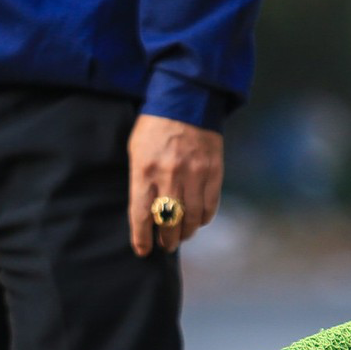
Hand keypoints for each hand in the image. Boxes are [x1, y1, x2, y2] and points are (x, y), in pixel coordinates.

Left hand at [128, 113, 223, 256]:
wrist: (186, 99)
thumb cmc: (154, 126)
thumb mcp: (136, 151)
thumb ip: (140, 181)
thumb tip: (145, 213)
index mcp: (145, 171)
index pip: (141, 215)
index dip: (142, 238)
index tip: (143, 251)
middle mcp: (170, 175)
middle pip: (169, 222)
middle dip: (167, 240)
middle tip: (165, 246)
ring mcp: (195, 174)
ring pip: (192, 218)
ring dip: (186, 232)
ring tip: (182, 236)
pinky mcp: (214, 171)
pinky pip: (210, 205)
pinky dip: (204, 218)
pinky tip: (198, 220)